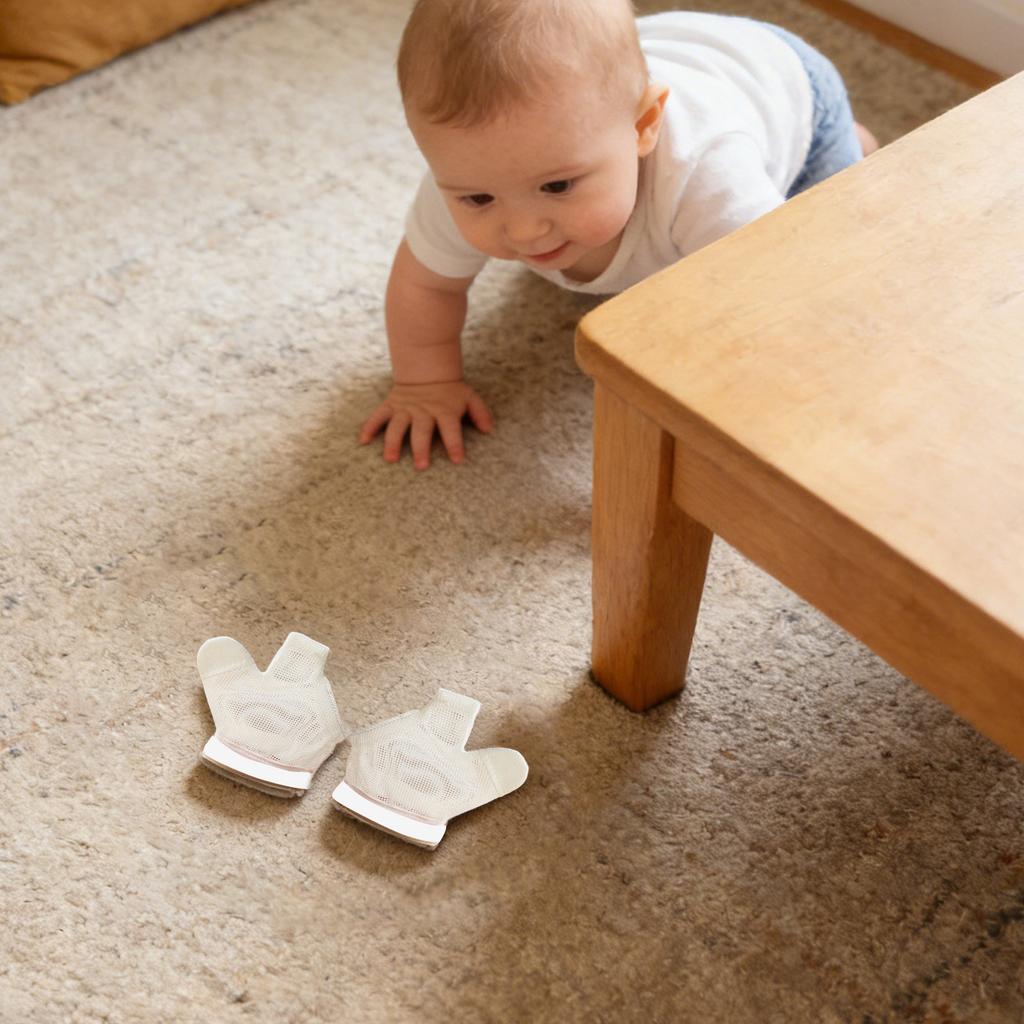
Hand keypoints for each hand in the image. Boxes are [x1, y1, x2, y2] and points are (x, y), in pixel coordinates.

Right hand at [359, 380, 493, 469]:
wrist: (426, 370)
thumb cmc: (451, 391)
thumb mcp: (469, 398)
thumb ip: (480, 413)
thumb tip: (489, 430)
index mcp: (444, 410)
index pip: (451, 429)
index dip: (454, 444)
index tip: (457, 460)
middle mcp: (423, 411)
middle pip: (422, 431)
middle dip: (421, 448)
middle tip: (421, 466)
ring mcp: (405, 408)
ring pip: (397, 426)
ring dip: (393, 442)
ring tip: (391, 459)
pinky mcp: (390, 406)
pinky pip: (378, 416)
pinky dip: (369, 427)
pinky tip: (363, 441)